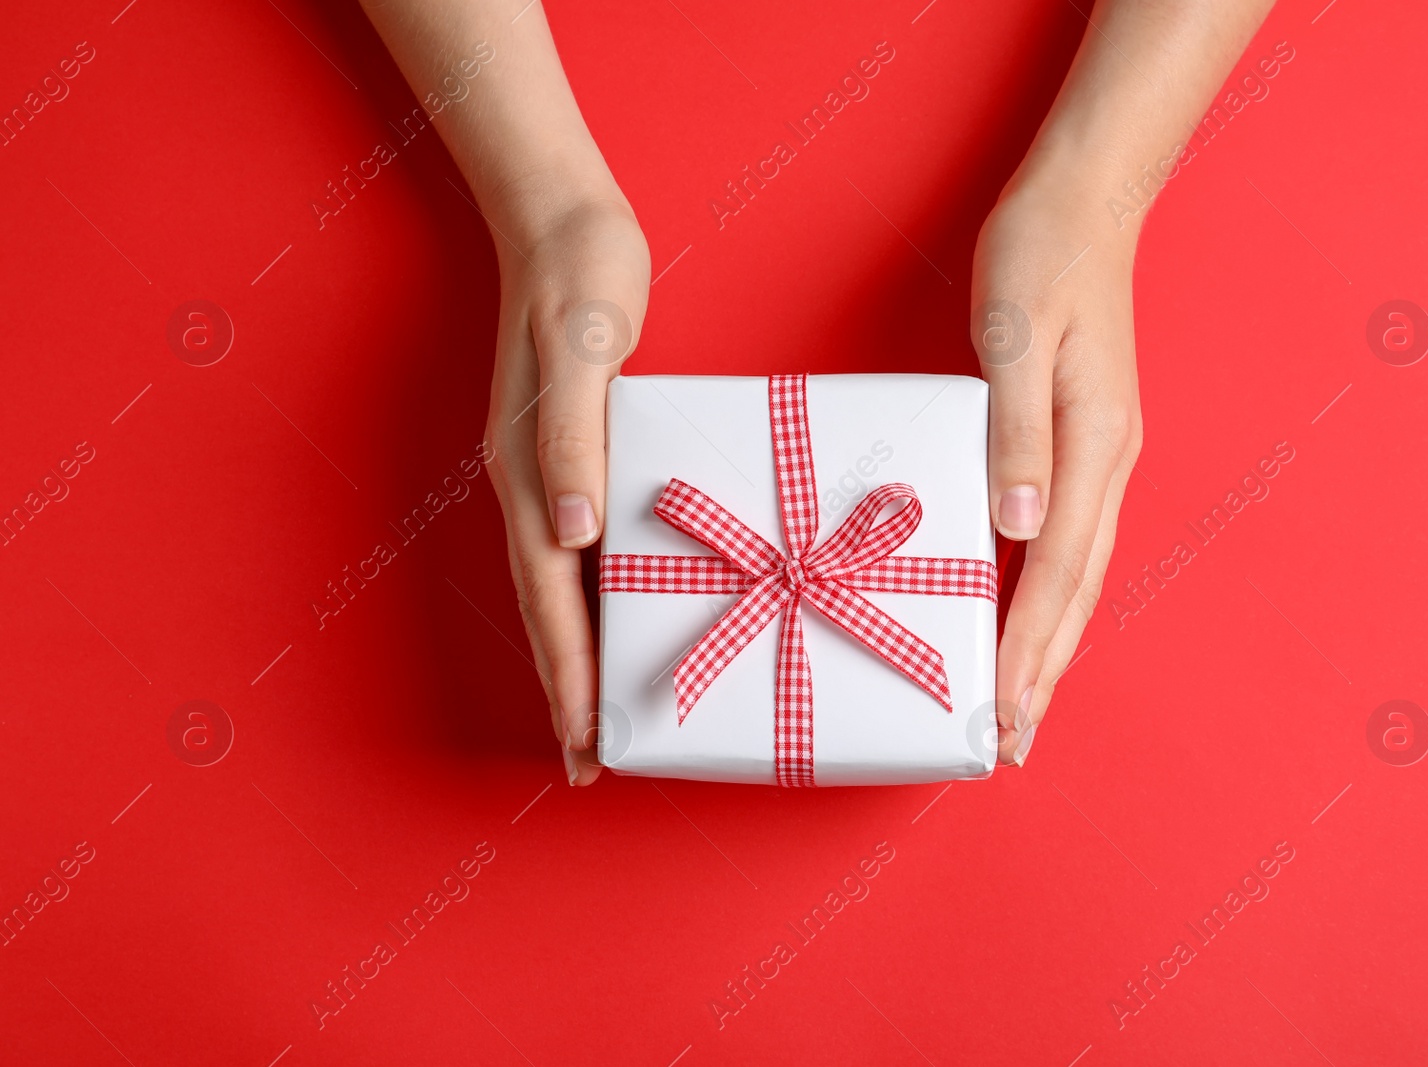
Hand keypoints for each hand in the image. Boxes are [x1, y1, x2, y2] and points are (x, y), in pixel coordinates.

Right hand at [482, 193, 649, 785]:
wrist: (565, 220)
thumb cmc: (582, 275)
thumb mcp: (583, 343)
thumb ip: (572, 434)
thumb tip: (574, 532)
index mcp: (528, 470)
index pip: (550, 595)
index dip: (570, 673)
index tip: (587, 742)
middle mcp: (533, 484)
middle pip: (549, 610)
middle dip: (570, 691)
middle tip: (592, 764)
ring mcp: (551, 472)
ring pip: (564, 588)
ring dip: (582, 657)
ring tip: (603, 721)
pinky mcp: (579, 453)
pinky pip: (586, 549)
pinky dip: (602, 599)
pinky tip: (628, 620)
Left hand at [972, 179, 1142, 766]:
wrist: (1086, 200)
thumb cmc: (1042, 254)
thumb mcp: (1015, 332)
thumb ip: (1016, 430)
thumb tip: (1017, 526)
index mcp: (1093, 445)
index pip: (1056, 571)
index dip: (1028, 646)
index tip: (1003, 709)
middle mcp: (1106, 462)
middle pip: (1077, 590)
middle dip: (1045, 670)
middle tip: (1011, 741)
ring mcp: (1102, 454)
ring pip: (1078, 572)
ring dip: (1051, 642)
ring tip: (1024, 703)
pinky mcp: (1085, 441)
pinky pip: (1069, 538)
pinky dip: (1050, 592)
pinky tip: (1029, 614)